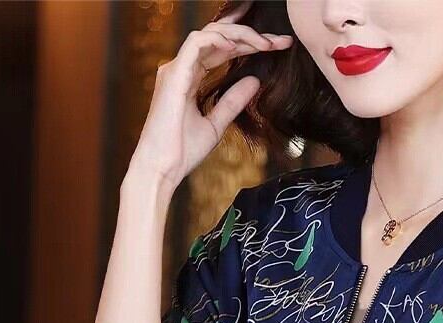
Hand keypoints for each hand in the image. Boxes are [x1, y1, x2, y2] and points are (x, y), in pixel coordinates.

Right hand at [129, 1, 292, 189]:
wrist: (162, 168)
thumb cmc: (181, 152)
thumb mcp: (216, 125)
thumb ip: (233, 102)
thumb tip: (255, 82)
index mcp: (188, 78)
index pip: (219, 50)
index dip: (247, 44)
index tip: (275, 47)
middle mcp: (181, 68)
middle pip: (217, 37)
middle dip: (249, 34)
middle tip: (279, 41)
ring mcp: (176, 69)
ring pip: (209, 34)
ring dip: (239, 34)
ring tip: (266, 43)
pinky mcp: (174, 74)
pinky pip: (197, 43)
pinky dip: (219, 40)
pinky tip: (240, 46)